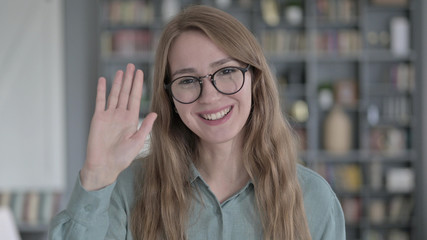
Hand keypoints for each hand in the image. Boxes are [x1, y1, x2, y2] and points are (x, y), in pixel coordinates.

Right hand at [81, 63, 156, 190]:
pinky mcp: (98, 118)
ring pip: (114, 94)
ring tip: (121, 70)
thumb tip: (154, 113)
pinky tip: (103, 80)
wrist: (104, 166)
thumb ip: (145, 127)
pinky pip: (100, 101)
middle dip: (129, 80)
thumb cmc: (122, 158)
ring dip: (118, 82)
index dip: (138, 85)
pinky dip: (101, 90)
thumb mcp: (137, 142)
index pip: (135, 98)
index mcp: (131, 119)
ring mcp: (109, 115)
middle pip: (125, 93)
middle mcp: (120, 115)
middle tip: (132, 66)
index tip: (141, 73)